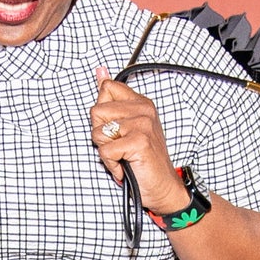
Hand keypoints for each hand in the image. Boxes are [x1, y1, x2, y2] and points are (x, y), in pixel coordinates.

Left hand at [90, 70, 184, 213]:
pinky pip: (105, 150)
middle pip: (96, 111)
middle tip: (119, 146)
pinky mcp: (140, 141)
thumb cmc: (144, 161)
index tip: (115, 129)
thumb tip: (100, 71)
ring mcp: (143, 124)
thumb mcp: (127, 128)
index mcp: (140, 103)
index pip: (106, 87)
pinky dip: (111, 165)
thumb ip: (112, 100)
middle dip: (101, 134)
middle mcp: (143, 110)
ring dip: (105, 151)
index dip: (102, 113)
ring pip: (98, 132)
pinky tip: (124, 167)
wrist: (163, 188)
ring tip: (122, 157)